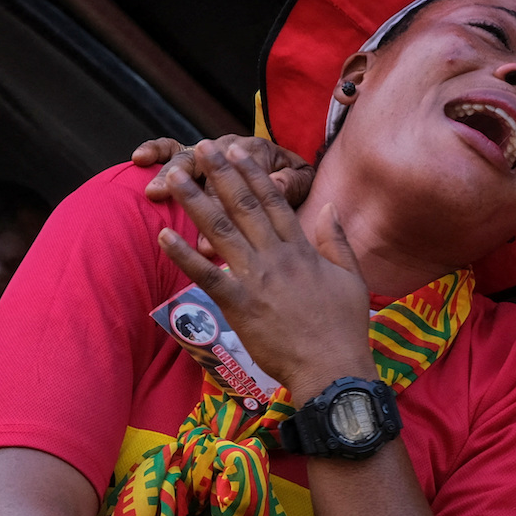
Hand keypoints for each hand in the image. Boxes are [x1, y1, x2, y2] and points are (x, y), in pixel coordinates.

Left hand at [153, 141, 372, 398]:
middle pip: (243, 206)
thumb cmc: (343, 328)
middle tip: (202, 147)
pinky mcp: (239, 304)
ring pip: (221, 231)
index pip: (273, 201)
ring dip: (196, 201)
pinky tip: (163, 236)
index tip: (238, 150)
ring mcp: (256, 278)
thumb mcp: (351, 277)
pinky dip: (183, 255)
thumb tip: (329, 207)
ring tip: (176, 176)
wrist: (332, 367)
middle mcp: (276, 256)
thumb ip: (337, 239)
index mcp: (301, 249)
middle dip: (220, 174)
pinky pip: (206, 275)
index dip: (253, 174)